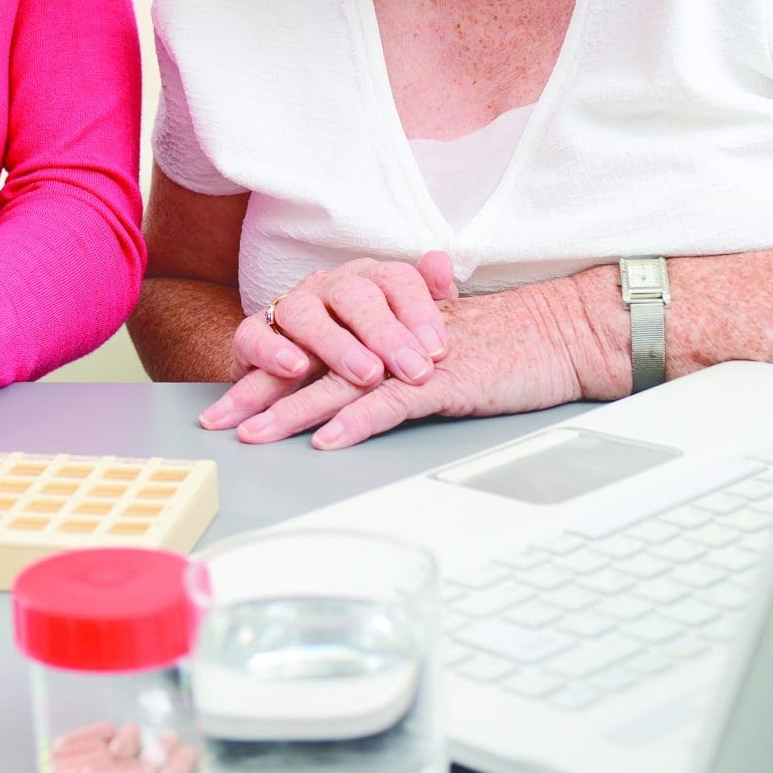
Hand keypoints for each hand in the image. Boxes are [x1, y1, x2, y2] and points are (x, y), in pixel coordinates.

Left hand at [207, 282, 594, 448]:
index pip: (307, 353)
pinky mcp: (441, 379)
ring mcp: (408, 359)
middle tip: (216, 421)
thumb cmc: (495, 346)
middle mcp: (382, 340)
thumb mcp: (426, 351)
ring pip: (338, 384)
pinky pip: (391, 402)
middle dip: (257, 395)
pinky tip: (327, 440)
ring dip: (292, 411)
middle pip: (308, 366)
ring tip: (255, 434)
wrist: (556, 332)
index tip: (224, 407)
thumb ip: (385, 362)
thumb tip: (345, 396)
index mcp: (374, 332)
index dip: (262, 376)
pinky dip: (357, 421)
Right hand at [221, 252, 458, 400]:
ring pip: (305, 314)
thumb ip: (428, 297)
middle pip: (354, 295)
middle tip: (413, 369)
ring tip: (366, 374)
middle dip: (386, 334)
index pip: (396, 279)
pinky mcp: (253, 335)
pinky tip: (296, 368)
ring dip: (337, 345)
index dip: (420, 312)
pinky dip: (273, 351)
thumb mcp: (404, 327)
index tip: (439, 351)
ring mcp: (288, 308)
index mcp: (367, 280)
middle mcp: (327, 287)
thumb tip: (442, 261)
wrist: (295, 366)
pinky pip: (255, 335)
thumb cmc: (362, 349)